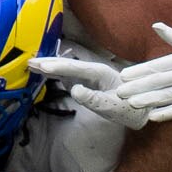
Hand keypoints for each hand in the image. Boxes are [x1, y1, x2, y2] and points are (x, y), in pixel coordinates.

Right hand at [28, 50, 149, 127]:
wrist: (142, 110)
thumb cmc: (130, 109)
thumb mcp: (113, 107)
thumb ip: (94, 99)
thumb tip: (74, 90)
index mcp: (100, 73)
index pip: (74, 68)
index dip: (57, 66)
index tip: (41, 65)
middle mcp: (94, 71)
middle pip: (68, 65)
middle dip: (49, 63)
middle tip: (29, 62)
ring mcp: (91, 76)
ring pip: (67, 69)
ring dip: (50, 66)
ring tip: (32, 64)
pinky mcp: (89, 83)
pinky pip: (70, 76)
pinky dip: (56, 73)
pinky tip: (46, 73)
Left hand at [60, 23, 171, 124]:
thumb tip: (155, 25)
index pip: (157, 66)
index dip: (139, 72)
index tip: (123, 76)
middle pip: (158, 81)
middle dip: (138, 87)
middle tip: (119, 93)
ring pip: (168, 95)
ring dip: (149, 99)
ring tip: (132, 104)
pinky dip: (168, 112)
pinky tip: (153, 116)